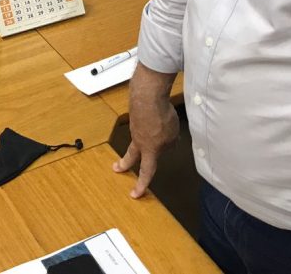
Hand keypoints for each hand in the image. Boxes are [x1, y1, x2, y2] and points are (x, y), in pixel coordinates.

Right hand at [113, 66, 179, 197]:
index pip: (146, 171)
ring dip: (144, 138)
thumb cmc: (159, 117)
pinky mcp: (136, 114)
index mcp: (149, 149)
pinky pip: (143, 121)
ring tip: (157, 130)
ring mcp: (135, 126)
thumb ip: (170, 143)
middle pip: (131, 155)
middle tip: (117, 168)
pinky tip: (156, 115)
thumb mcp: (173, 136)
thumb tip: (167, 143)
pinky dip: (148, 121)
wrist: (147, 95)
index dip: (141, 184)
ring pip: (138, 136)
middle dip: (125, 163)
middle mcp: (138, 139)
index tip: (135, 194)